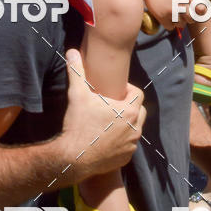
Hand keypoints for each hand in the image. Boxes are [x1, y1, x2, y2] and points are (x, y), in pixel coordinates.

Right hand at [61, 50, 144, 178]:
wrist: (73, 158)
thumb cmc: (78, 124)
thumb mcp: (77, 94)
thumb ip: (77, 71)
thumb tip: (72, 51)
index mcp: (129, 110)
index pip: (137, 93)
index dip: (127, 90)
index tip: (114, 92)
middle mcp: (135, 128)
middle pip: (139, 110)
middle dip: (129, 106)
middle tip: (112, 105)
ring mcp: (132, 145)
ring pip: (135, 128)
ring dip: (126, 123)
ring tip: (109, 120)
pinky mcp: (126, 158)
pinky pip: (129, 145)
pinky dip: (122, 140)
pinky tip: (106, 137)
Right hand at [143, 0, 198, 29]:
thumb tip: (204, 11)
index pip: (201, 9)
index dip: (200, 12)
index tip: (197, 11)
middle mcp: (181, 4)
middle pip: (192, 20)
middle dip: (189, 17)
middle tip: (183, 12)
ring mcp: (172, 12)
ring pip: (182, 25)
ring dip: (179, 21)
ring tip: (173, 12)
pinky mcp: (163, 18)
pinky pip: (171, 27)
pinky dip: (170, 24)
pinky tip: (167, 15)